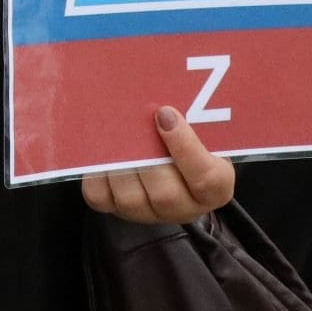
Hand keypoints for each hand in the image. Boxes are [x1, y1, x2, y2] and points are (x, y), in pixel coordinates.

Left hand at [80, 107, 236, 225]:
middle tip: (130, 123)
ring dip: (117, 164)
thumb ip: (195, 115)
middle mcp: (184, 207)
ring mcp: (150, 213)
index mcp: (216, 187)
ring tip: (111, 132)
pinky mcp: (117, 209)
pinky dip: (95, 173)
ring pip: (130, 198)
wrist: (167, 151)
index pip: (207, 179)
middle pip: (166, 194)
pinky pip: (101, 197)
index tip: (166, 114)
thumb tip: (165, 97)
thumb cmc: (190, 132)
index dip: (186, 147)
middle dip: (145, 157)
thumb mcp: (203, 126)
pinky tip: (98, 149)